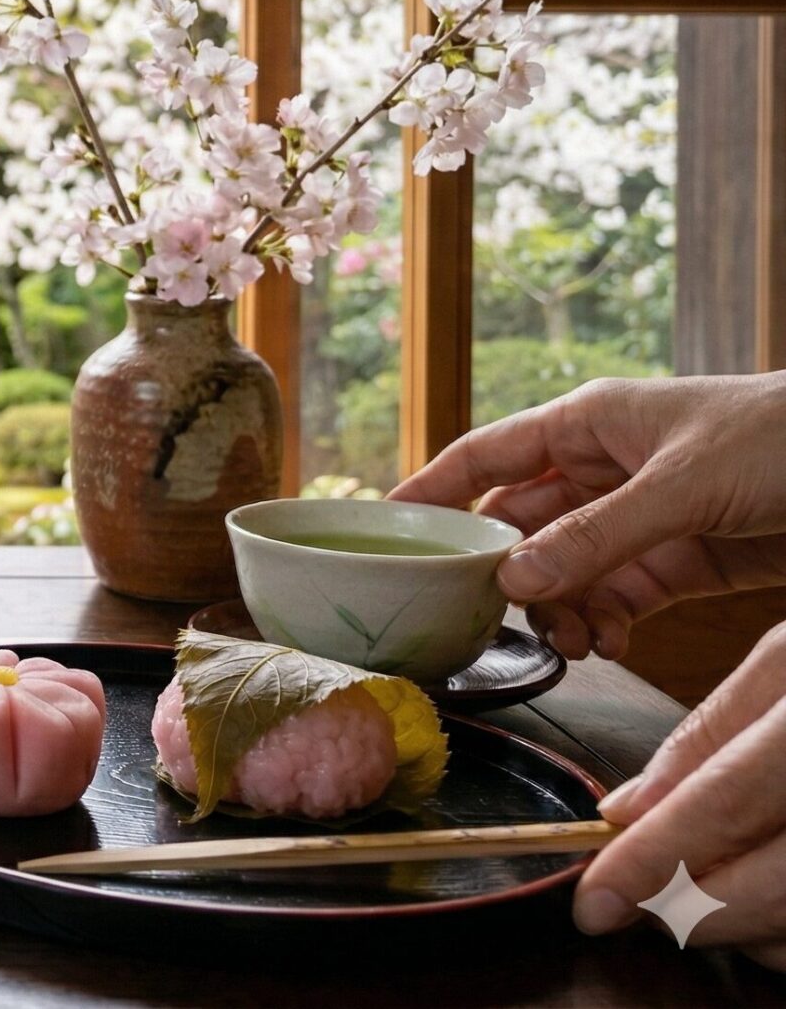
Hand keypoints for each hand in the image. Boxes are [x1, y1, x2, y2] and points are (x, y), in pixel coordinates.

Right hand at [388, 372, 785, 660]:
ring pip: (568, 568)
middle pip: (523, 523)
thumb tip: (513, 581)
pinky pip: (620, 594)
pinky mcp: (686, 558)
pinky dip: (605, 622)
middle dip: (500, 571)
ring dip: (557, 606)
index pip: (486, 456)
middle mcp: (608, 467)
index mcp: (592, 422)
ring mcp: (645, 515)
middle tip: (476, 619)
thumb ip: (598, 537)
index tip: (378, 531)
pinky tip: (604, 644)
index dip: (430, 491)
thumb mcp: (685, 484)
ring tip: (563, 640)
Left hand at [580, 624, 785, 968]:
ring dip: (747, 927)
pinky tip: (773, 905)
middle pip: (771, 879)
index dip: (654, 857)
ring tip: (714, 891)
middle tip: (638, 905)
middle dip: (690, 906)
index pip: (729, 796)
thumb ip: (711, 734)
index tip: (597, 900)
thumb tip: (626, 811)